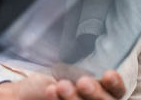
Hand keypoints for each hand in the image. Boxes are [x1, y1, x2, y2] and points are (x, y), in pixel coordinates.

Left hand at [0, 71, 124, 99]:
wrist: (24, 94)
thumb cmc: (51, 78)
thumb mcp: (69, 67)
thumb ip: (83, 65)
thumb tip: (92, 45)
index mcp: (102, 89)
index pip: (117, 90)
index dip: (115, 84)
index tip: (108, 73)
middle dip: (96, 93)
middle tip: (83, 82)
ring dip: (76, 98)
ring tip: (61, 86)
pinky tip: (51, 91)